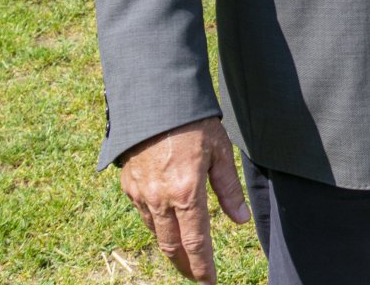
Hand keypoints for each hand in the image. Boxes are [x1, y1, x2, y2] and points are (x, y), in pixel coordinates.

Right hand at [116, 118, 249, 282]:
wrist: (155, 101)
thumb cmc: (193, 123)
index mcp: (187, 193)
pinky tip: (166, 224)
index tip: (209, 281)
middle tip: (196, 277)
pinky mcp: (129, 185)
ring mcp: (141, 193)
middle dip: (184, 266)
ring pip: (155, 232)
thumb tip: (240, 220)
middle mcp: (161, 199)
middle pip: (171, 246)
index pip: (195, 242)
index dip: (203, 266)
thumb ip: (229, 190)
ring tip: (182, 255)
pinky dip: (156, 224)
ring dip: (169, 247)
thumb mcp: (220, 153)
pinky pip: (143, 213)